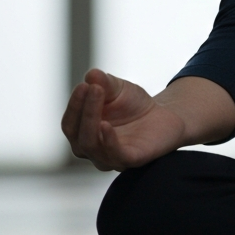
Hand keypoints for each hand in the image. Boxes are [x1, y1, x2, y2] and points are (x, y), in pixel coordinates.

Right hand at [61, 68, 186, 171]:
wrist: (165, 116)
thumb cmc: (134, 105)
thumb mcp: (119, 89)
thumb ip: (105, 82)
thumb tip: (91, 74)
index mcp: (83, 133)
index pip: (70, 123)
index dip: (74, 105)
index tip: (83, 85)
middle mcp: (92, 149)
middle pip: (78, 135)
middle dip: (84, 109)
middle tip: (93, 88)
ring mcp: (110, 157)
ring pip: (91, 146)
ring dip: (91, 120)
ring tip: (98, 96)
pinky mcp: (130, 160)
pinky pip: (115, 155)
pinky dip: (108, 141)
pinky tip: (106, 125)